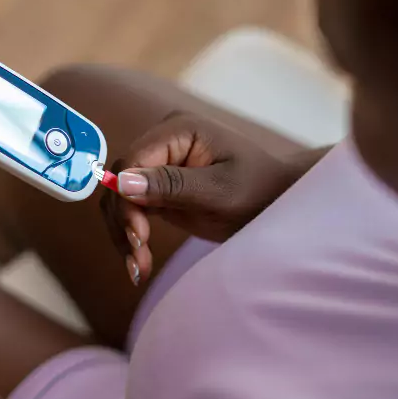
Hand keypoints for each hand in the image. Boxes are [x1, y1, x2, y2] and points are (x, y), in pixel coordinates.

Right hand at [101, 112, 301, 283]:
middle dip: (124, 222)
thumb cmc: (259, 190)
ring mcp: (158, 165)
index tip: (138, 236)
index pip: (132, 161)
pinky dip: (131, 236)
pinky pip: (131, 211)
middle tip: (138, 260)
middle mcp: (162, 143)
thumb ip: (172, 185)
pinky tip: (138, 263)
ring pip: (119, 199)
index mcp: (178, 130)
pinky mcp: (157, 189)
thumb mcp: (220, 191)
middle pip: (119, 181)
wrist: (278, 203)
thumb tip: (121, 182)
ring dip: (123, 234)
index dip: (125, 198)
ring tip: (138, 268)